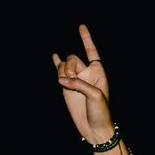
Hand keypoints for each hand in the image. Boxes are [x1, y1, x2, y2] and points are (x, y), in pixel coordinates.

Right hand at [51, 23, 115, 144]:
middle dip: (69, 66)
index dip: (86, 39)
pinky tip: (54, 56)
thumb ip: (79, 84)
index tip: (81, 26)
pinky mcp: (66, 87)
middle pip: (73, 58)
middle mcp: (86, 74)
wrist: (94, 128)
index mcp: (98, 73)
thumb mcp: (95, 96)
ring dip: (61, 72)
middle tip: (70, 80)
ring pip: (63, 66)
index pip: (92, 52)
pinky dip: (56, 64)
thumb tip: (61, 80)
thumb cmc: (100, 112)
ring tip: (66, 84)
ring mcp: (75, 80)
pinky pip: (59, 72)